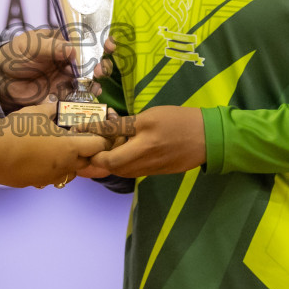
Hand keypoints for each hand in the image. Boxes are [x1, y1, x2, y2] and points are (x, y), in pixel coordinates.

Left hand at [0, 28, 115, 111]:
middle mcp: (70, 60)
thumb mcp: (32, 46)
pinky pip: (78, 96)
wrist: (1, 78)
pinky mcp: (62, 93)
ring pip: (88, 79)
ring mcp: (67, 77)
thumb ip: (52, 47)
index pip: (87, 40)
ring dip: (96, 81)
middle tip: (101, 69)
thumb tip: (72, 48)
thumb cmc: (16, 54)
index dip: (101, 41)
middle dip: (101, 65)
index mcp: (64, 43)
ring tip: (96, 84)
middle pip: (93, 62)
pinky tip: (89, 96)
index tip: (109, 44)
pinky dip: (85, 97)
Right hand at [0, 100, 108, 188]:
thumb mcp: (36, 112)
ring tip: (58, 151)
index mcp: (70, 147)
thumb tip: (57, 104)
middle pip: (87, 162)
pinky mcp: (37, 183)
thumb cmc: (17, 130)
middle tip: (77, 140)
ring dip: (70, 163)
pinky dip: (52, 170)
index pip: (98, 146)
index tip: (95, 133)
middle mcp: (65, 165)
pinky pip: (52, 178)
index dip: (100, 139)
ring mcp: (51, 177)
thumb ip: (51, 109)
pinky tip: (40, 159)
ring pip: (70, 173)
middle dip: (86, 152)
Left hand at [73, 105, 206, 178]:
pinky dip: (124, 166)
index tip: (80, 142)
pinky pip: (135, 171)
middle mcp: (144, 161)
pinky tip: (123, 155)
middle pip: (113, 167)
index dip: (93, 149)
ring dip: (110, 165)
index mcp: (142, 145)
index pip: (109, 152)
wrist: (208, 137)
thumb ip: (126, 125)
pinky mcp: (158, 172)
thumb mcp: (150, 116)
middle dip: (98, 162)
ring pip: (123, 171)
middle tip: (90, 151)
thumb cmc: (178, 120)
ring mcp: (152, 169)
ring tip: (103, 153)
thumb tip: (103, 129)